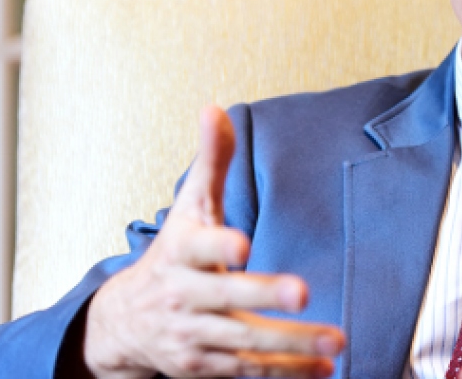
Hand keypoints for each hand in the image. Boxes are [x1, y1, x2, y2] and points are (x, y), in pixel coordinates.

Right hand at [82, 106, 344, 378]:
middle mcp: (183, 297)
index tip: (242, 243)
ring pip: (244, 342)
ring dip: (290, 344)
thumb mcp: (190, 207)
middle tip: (302, 291)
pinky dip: (286, 372)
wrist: (126, 321)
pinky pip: (248, 371)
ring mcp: (193, 335)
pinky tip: (323, 368)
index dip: (218, 246)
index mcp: (180, 252)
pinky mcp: (204, 367)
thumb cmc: (174, 254)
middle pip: (225, 298)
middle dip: (261, 295)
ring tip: (335, 341)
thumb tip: (214, 109)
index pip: (197, 247)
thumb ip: (211, 161)